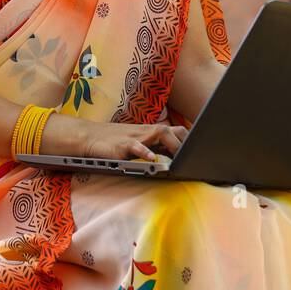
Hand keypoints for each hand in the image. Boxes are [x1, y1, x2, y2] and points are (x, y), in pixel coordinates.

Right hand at [44, 115, 186, 161]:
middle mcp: (145, 132)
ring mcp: (134, 137)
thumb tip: (173, 159)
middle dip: (186, 142)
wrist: (89, 136)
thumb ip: (153, 148)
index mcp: (150, 132)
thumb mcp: (137, 143)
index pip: (177, 131)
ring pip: (159, 134)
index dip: (190, 140)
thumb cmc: (114, 142)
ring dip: (172, 145)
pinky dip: (145, 151)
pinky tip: (152, 158)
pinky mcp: (122, 145)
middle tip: (195, 157)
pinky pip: (136, 146)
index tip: (201, 151)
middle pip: (172, 130)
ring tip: (180, 157)